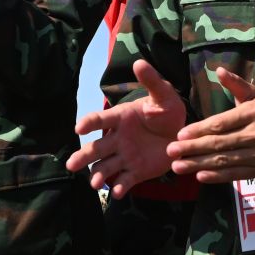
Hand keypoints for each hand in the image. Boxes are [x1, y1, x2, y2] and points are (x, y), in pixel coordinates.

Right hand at [70, 59, 186, 194]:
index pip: (101, 119)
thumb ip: (152, 81)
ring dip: (98, 175)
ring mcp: (126, 156)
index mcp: (121, 118)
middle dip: (83, 157)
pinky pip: (125, 180)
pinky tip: (117, 193)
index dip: (89, 123)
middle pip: (96, 149)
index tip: (79, 129)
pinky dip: (120, 187)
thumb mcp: (163, 95)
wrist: (182, 132)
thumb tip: (139, 62)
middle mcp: (118, 139)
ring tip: (95, 184)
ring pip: (106, 167)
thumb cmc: (168, 110)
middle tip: (71, 165)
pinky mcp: (137, 172)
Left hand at [164, 67, 254, 182]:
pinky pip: (235, 174)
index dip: (199, 130)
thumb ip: (236, 83)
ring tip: (178, 166)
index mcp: (253, 113)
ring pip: (224, 161)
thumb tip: (218, 70)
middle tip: (171, 151)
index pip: (221, 123)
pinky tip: (200, 176)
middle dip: (193, 148)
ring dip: (199, 164)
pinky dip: (217, 177)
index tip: (180, 135)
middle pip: (219, 143)